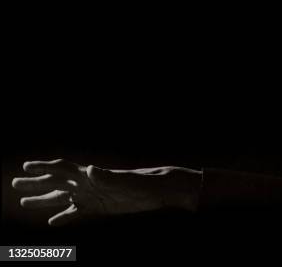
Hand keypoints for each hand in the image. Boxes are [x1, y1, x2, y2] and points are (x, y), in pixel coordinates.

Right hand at [12, 159, 201, 225]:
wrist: (158, 191)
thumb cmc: (142, 183)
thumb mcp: (123, 180)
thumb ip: (105, 176)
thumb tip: (87, 169)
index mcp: (91, 175)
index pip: (63, 169)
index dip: (44, 167)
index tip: (26, 166)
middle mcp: (88, 184)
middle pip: (57, 182)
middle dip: (36, 183)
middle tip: (14, 185)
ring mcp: (92, 196)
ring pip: (63, 198)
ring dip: (45, 200)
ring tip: (25, 202)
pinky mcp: (99, 208)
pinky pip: (77, 213)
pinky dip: (64, 217)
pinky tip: (53, 222)